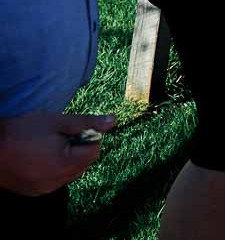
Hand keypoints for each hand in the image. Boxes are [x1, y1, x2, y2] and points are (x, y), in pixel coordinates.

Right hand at [0, 112, 114, 194]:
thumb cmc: (22, 131)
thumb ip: (86, 123)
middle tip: (59, 136)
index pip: (95, 151)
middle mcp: (57, 182)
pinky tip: (39, 157)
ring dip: (68, 159)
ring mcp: (44, 189)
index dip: (89, 137)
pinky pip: (55, 180)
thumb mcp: (57, 121)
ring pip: (70, 173)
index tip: (72, 129)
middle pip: (84, 164)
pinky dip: (54, 169)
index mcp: (66, 164)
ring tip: (47, 146)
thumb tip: (113, 121)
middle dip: (80, 149)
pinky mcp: (33, 191)